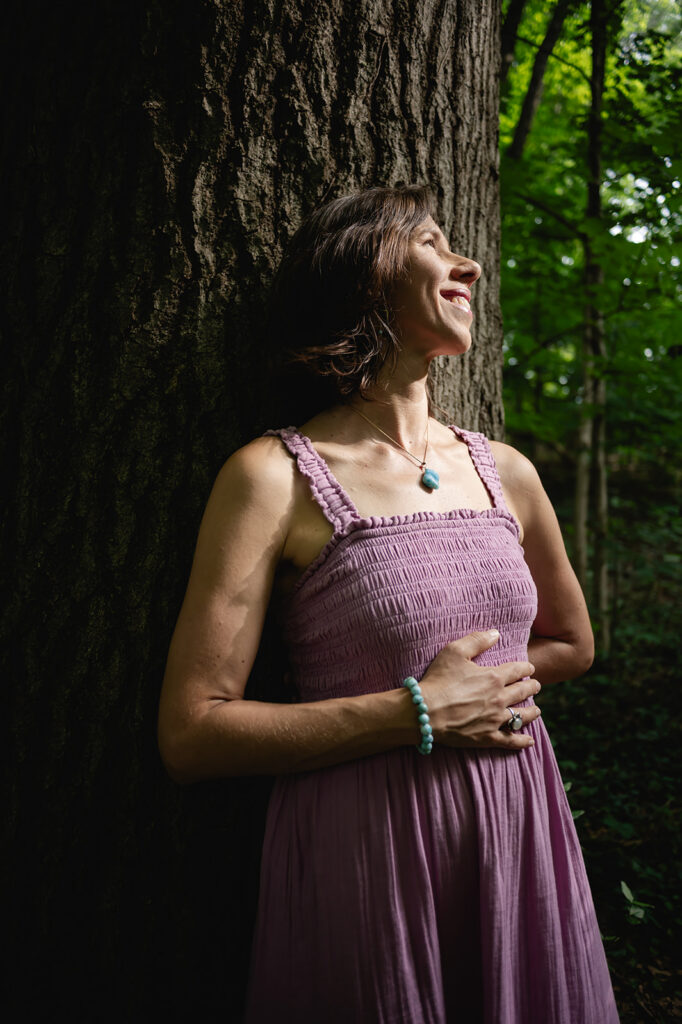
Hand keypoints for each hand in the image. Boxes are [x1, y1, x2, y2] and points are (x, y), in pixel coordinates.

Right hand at [419, 630, 541, 749]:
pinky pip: (510, 740)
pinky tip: (529, 740)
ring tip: (537, 710)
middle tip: (536, 686)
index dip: (526, 668)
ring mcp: (494, 719)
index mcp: (493, 677)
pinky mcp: (487, 737)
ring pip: (521, 716)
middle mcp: (499, 698)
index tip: (530, 668)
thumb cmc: (438, 679)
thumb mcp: (454, 651)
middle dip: (532, 687)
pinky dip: (522, 741)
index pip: (517, 671)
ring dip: (531, 712)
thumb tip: (496, 633)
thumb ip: (477, 640)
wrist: (425, 711)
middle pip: (522, 692)